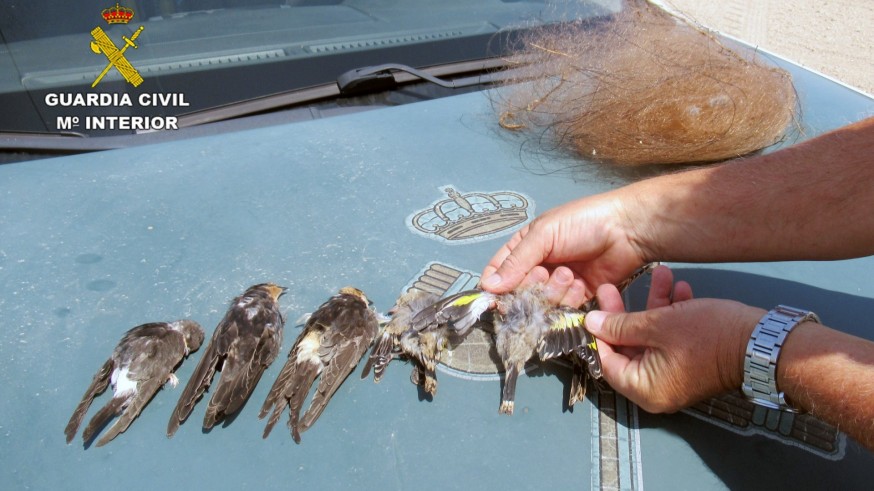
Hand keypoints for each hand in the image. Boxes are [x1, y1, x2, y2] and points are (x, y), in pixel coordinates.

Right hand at [480, 193, 647, 305]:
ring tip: (569, 275)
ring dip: (553, 293)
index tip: (496, 299)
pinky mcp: (578, 299)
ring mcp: (558, 285)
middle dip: (530, 287)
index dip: (495, 286)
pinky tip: (581, 285)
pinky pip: (563, 312)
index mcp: (524, 247)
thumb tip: (488, 288)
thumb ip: (516, 262)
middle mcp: (538, 268)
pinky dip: (569, 302)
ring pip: (541, 305)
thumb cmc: (583, 223)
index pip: (498, 272)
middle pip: (518, 293)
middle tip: (544, 274)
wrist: (628, 230)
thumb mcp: (544, 235)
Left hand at [584, 265, 762, 412]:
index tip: (593, 307)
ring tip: (658, 275)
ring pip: (652, 337)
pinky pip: (672, 338)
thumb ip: (620, 325)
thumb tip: (591, 323)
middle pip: (628, 346)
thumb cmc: (709, 336)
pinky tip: (680, 287)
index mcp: (644, 388)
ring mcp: (675, 376)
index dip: (598, 332)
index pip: (606, 361)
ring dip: (654, 304)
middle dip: (625, 311)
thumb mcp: (657, 324)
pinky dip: (673, 314)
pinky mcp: (691, 362)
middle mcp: (657, 388)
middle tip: (614, 286)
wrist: (763, 342)